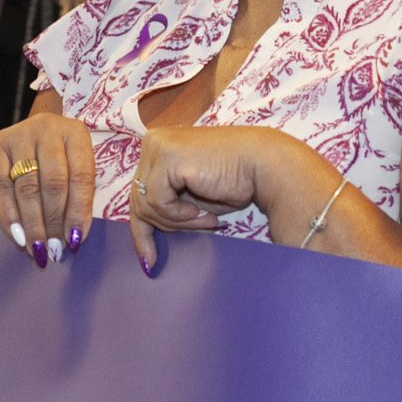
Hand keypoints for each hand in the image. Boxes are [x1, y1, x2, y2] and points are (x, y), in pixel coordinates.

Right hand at [0, 112, 96, 267]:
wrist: (21, 141)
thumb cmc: (55, 163)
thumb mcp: (72, 171)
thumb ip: (77, 197)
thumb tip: (73, 239)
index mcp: (75, 134)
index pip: (81, 177)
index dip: (79, 211)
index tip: (75, 241)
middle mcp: (47, 128)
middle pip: (53, 183)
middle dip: (54, 222)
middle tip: (54, 250)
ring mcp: (18, 135)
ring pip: (27, 188)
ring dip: (33, 224)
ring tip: (37, 249)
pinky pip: (2, 188)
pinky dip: (10, 216)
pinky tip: (17, 236)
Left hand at [125, 125, 316, 271]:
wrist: (263, 166)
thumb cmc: (235, 181)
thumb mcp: (192, 198)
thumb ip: (168, 205)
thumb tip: (144, 235)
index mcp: (159, 147)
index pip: (138, 191)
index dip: (142, 229)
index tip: (149, 260)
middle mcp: (153, 141)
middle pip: (138, 200)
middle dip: (166, 225)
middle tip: (200, 227)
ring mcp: (157, 147)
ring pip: (147, 204)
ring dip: (178, 222)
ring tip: (206, 219)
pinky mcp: (166, 157)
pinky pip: (157, 202)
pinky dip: (178, 215)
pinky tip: (200, 210)